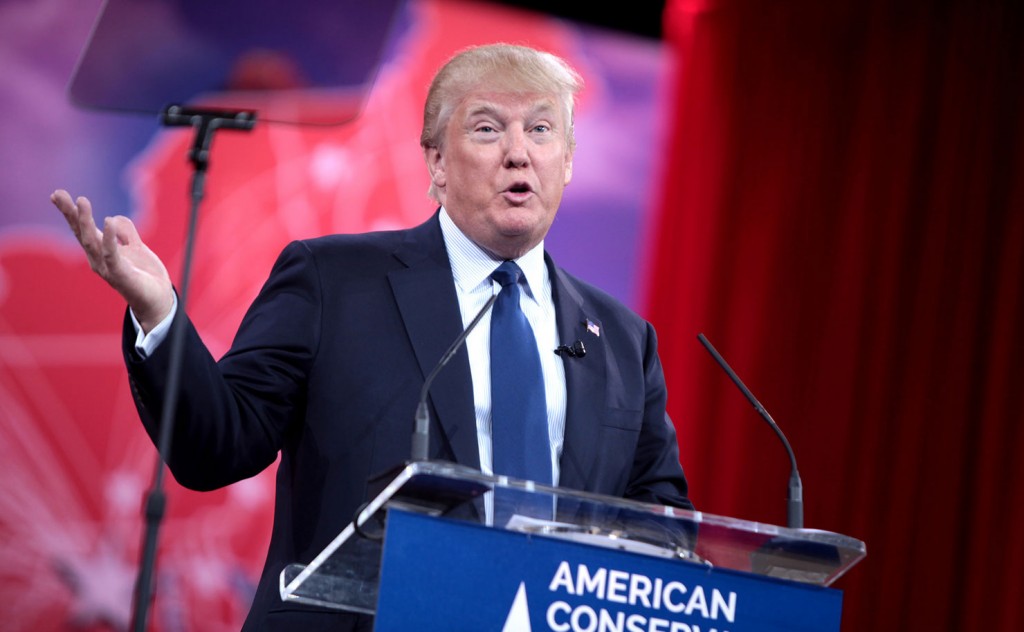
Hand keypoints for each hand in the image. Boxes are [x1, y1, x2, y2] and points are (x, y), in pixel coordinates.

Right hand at [50, 189, 173, 332]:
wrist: (158, 299)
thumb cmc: (144, 274)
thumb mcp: (135, 246)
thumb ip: (126, 231)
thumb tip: (113, 218)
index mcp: (101, 251)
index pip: (82, 229)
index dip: (71, 212)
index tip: (58, 194)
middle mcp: (98, 259)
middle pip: (81, 233)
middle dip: (70, 213)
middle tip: (59, 194)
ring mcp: (107, 268)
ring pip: (92, 241)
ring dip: (86, 221)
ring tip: (81, 201)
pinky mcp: (121, 275)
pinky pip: (112, 254)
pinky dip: (110, 238)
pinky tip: (108, 221)